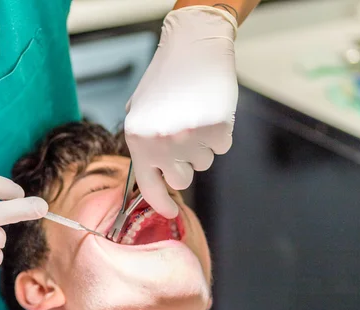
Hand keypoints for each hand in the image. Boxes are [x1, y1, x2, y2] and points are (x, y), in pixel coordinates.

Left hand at [125, 6, 237, 217]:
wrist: (193, 47)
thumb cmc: (165, 77)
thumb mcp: (138, 110)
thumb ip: (142, 143)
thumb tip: (153, 176)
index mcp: (137, 138)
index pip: (149, 185)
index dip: (161, 203)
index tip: (169, 212)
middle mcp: (161, 142)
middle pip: (181, 179)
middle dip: (184, 165)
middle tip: (184, 137)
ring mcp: (190, 138)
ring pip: (204, 163)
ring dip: (202, 146)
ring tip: (194, 115)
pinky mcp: (217, 130)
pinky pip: (223, 147)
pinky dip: (220, 134)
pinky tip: (209, 111)